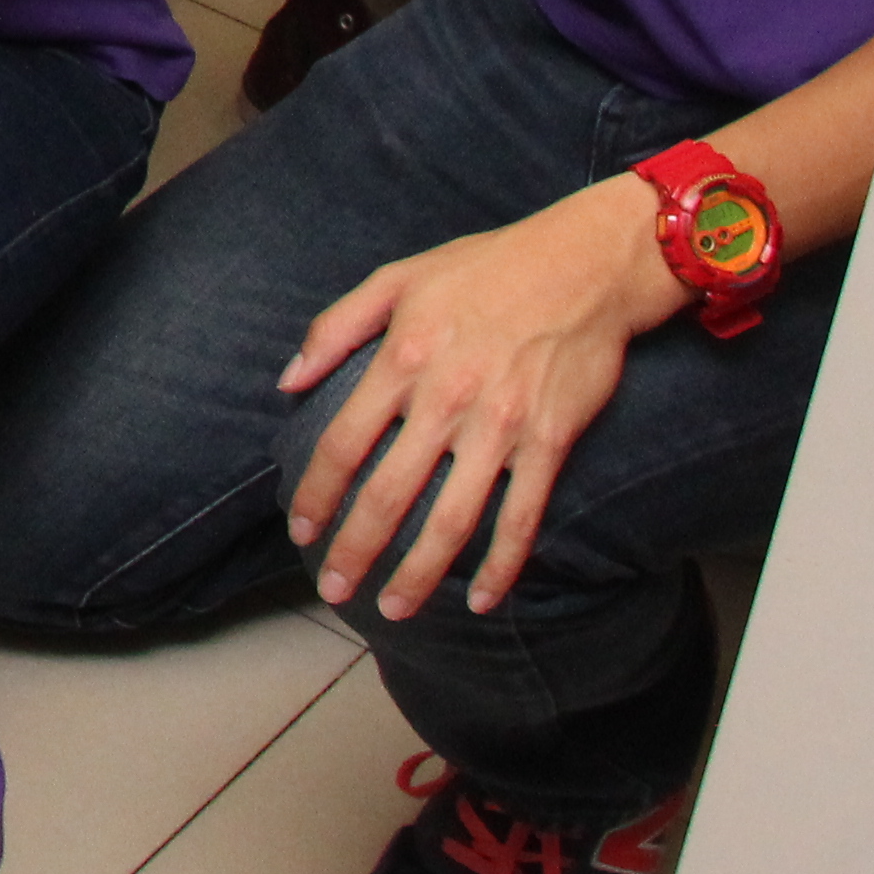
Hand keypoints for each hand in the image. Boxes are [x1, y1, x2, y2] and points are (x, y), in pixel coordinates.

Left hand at [280, 178, 668, 620]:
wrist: (585, 264)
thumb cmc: (486, 267)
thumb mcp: (398, 278)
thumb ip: (335, 328)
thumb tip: (288, 381)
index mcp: (402, 359)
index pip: (343, 443)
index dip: (317, 493)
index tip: (300, 528)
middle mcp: (446, 400)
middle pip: (390, 494)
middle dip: (357, 549)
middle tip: (335, 588)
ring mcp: (501, 427)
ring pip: (452, 520)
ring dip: (419, 573)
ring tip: (394, 610)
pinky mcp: (551, 442)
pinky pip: (522, 517)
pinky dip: (501, 564)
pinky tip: (483, 599)